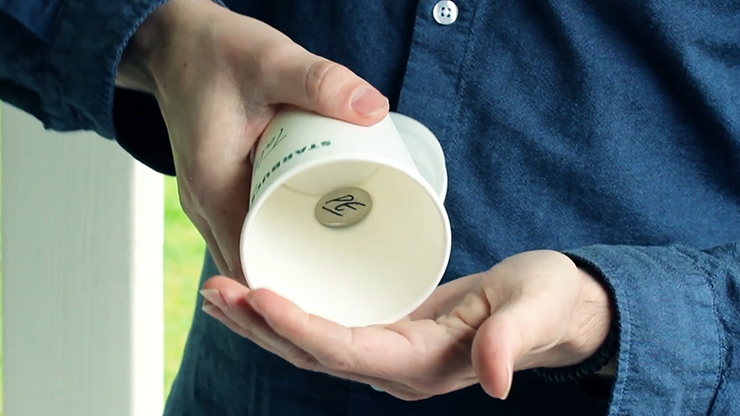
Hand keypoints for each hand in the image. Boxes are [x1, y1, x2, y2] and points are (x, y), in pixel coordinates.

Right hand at [116, 0, 388, 280]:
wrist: (172, 41)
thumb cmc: (212, 52)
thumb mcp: (269, 62)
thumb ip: (319, 81)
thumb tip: (374, 109)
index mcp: (213, 188)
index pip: (249, 267)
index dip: (290, 289)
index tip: (335, 292)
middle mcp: (204, 203)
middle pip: (250, 265)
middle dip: (297, 278)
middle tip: (350, 277)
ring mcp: (206, 199)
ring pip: (246, 249)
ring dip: (284, 259)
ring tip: (336, 259)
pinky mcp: (216, 186)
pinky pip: (244, 226)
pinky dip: (273, 235)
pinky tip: (305, 228)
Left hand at [199, 250, 612, 400]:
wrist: (552, 309)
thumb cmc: (546, 302)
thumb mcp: (534, 310)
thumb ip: (510, 342)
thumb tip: (494, 384)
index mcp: (422, 363)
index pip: (343, 349)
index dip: (298, 326)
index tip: (257, 294)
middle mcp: (394, 367)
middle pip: (311, 351)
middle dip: (260, 324)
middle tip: (214, 290)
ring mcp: (387, 353)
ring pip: (309, 343)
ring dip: (261, 321)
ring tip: (218, 293)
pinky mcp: (386, 332)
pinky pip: (324, 327)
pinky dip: (287, 312)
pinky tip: (261, 292)